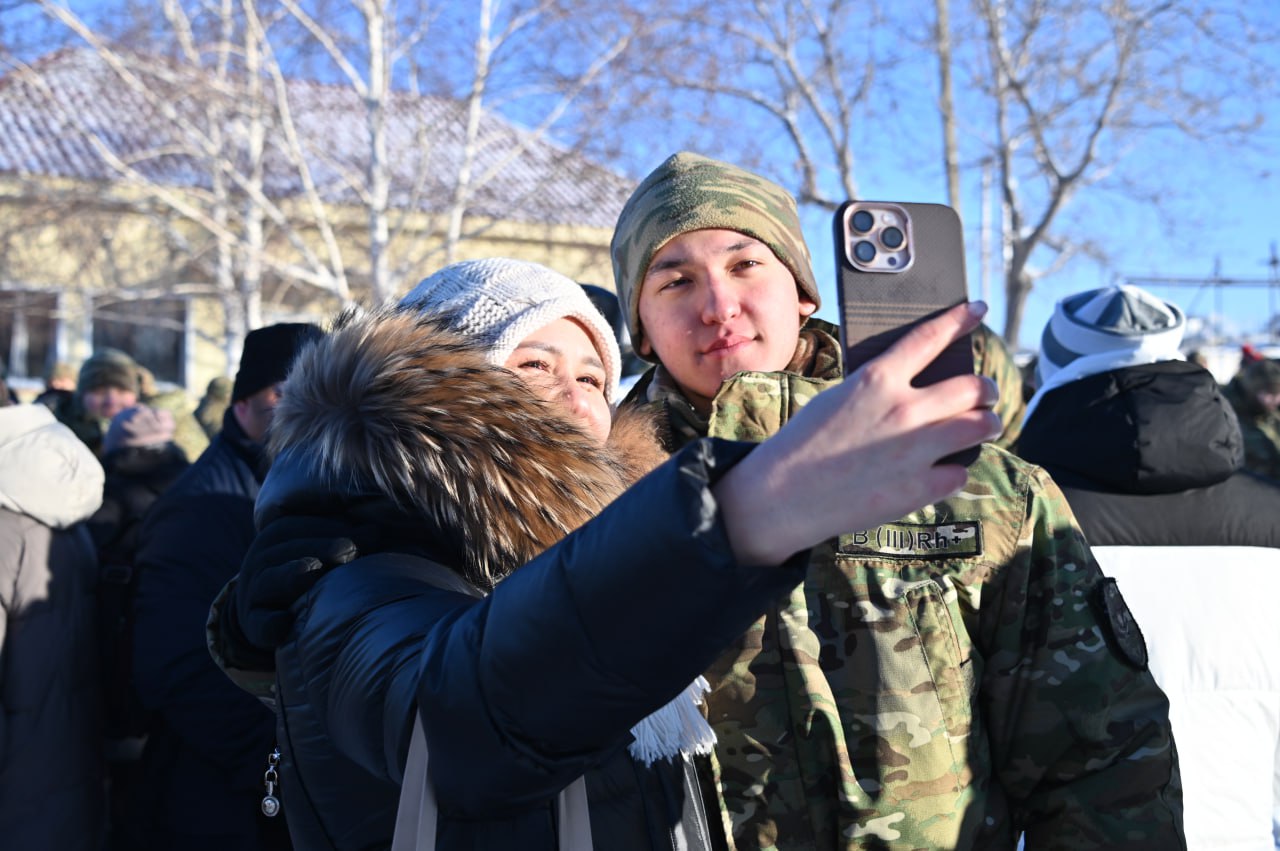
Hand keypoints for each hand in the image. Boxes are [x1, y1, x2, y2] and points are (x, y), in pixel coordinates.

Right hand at [222, 515, 373, 666]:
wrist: (266, 611)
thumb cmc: (305, 574)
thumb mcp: (320, 552)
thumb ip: (344, 539)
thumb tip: (375, 531)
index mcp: (276, 538)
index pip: (298, 526)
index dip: (332, 527)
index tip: (366, 533)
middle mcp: (260, 561)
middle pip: (287, 550)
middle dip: (320, 548)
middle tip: (350, 550)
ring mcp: (254, 593)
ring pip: (269, 581)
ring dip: (291, 576)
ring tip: (312, 571)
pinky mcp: (253, 624)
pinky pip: (259, 624)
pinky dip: (271, 624)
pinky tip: (284, 622)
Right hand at [716, 301, 1001, 565]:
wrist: (784, 495)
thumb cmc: (806, 443)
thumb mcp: (840, 398)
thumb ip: (882, 388)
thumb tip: (923, 389)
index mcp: (877, 379)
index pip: (931, 338)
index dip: (960, 320)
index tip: (978, 310)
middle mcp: (904, 410)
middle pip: (973, 387)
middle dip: (986, 390)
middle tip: (986, 395)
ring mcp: (917, 450)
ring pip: (982, 426)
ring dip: (988, 424)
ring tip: (986, 426)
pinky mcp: (921, 488)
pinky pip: (960, 471)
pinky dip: (954, 469)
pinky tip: (941, 471)